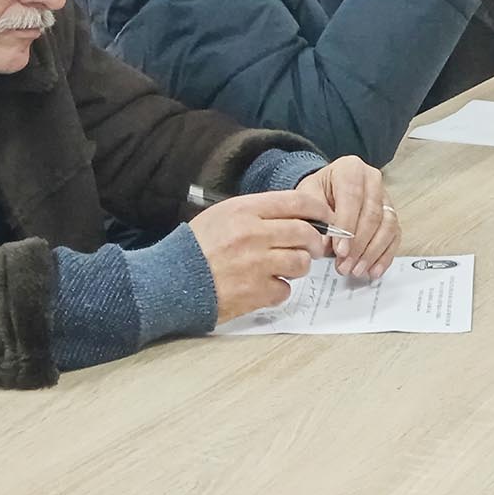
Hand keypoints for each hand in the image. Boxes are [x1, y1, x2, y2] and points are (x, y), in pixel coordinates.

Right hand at [188, 188, 333, 324]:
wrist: (167, 282)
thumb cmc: (194, 248)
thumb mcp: (221, 216)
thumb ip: (257, 213)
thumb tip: (295, 215)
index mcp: (245, 210)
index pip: (297, 202)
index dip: (319, 210)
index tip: (326, 218)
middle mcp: (254, 234)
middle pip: (306, 233)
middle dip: (316, 241)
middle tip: (313, 248)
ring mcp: (256, 264)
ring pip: (301, 262)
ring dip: (298, 266)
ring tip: (283, 268)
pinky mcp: (256, 292)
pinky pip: (285, 289)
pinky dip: (279, 290)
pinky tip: (264, 286)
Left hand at [309, 155, 402, 278]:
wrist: (326, 191)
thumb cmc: (317, 193)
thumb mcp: (306, 198)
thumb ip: (314, 217)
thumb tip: (326, 244)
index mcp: (351, 169)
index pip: (353, 198)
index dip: (347, 226)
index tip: (339, 250)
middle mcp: (373, 180)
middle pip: (373, 214)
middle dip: (359, 245)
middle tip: (345, 265)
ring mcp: (385, 197)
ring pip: (387, 226)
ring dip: (372, 252)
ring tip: (356, 270)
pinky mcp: (391, 215)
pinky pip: (394, 236)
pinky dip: (385, 256)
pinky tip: (373, 270)